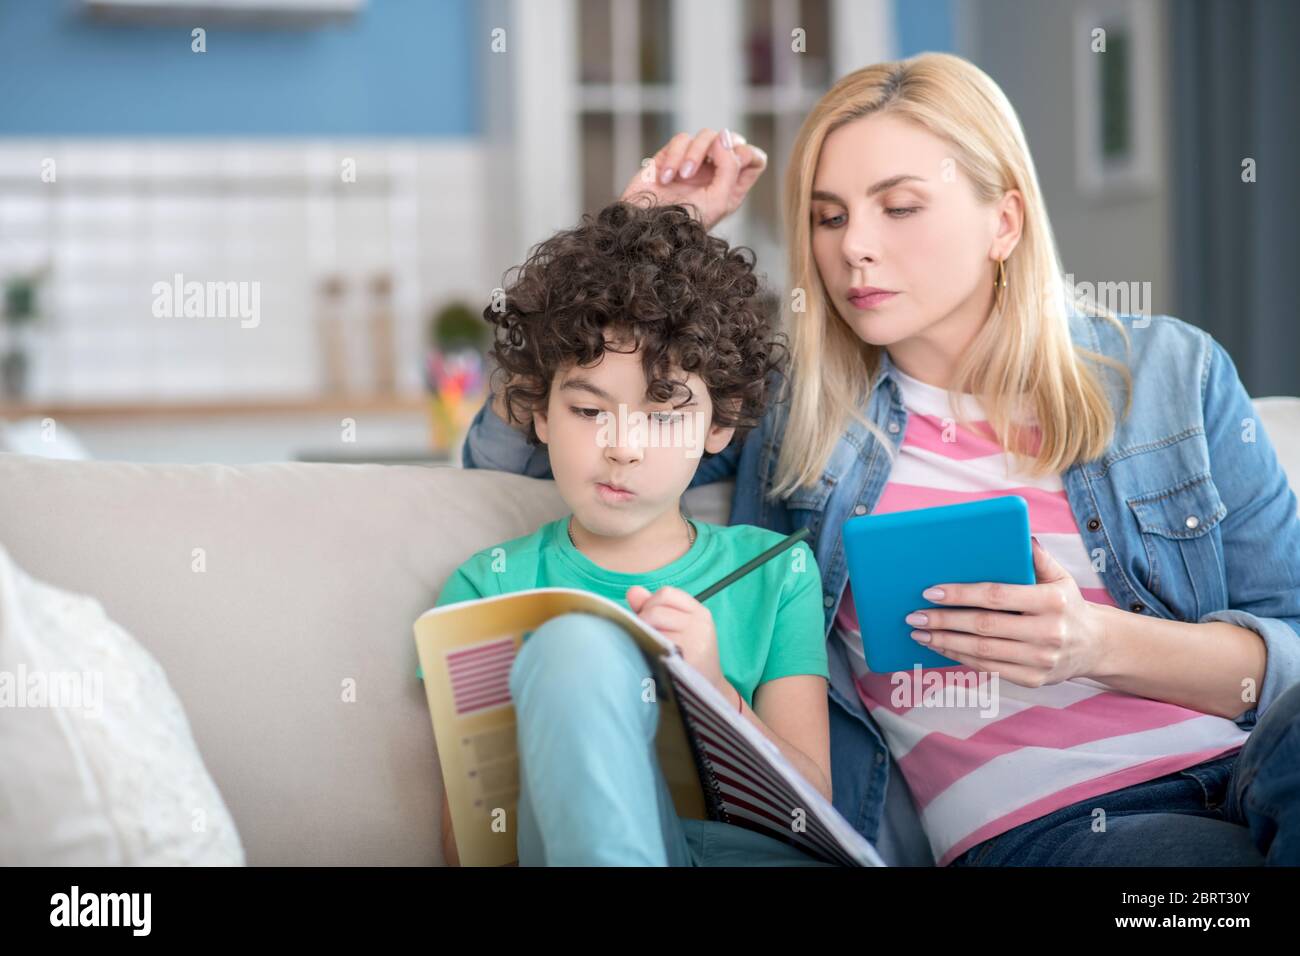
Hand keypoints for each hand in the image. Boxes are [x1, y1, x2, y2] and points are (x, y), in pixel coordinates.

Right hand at [620, 128, 767, 230]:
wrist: (646, 227)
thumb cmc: (684, 223)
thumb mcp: (718, 201)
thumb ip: (730, 167)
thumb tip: (724, 137)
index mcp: (732, 187)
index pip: (754, 158)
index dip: (747, 154)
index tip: (733, 164)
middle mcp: (715, 173)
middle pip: (732, 139)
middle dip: (720, 149)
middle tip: (709, 163)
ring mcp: (693, 163)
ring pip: (705, 135)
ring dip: (694, 154)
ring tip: (682, 177)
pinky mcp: (670, 156)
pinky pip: (680, 140)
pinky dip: (674, 156)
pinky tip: (665, 178)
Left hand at [626, 584, 725, 690]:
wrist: (708, 691)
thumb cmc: (688, 657)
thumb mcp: (678, 627)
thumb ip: (654, 607)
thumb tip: (633, 591)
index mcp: (699, 612)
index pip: (666, 594)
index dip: (650, 604)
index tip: (649, 620)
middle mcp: (700, 624)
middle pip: (656, 610)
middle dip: (643, 621)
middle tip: (646, 638)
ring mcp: (695, 642)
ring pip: (653, 625)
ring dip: (644, 634)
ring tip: (649, 647)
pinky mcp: (687, 660)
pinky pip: (655, 645)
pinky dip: (647, 648)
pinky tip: (650, 657)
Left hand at [906, 537, 1107, 687]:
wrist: (1096, 645)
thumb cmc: (1067, 604)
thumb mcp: (1060, 576)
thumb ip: (1037, 557)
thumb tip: (1017, 533)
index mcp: (1052, 601)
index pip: (996, 596)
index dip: (960, 594)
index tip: (930, 591)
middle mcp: (1048, 632)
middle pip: (983, 626)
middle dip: (943, 620)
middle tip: (914, 616)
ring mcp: (1041, 660)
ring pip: (982, 651)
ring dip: (944, 642)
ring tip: (920, 633)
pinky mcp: (1033, 680)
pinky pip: (989, 669)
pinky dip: (960, 658)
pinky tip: (941, 648)